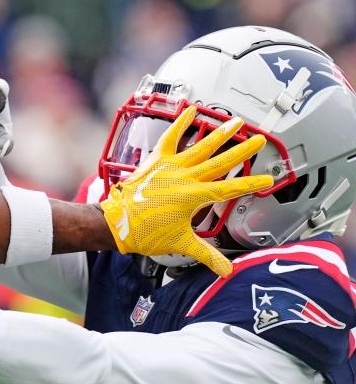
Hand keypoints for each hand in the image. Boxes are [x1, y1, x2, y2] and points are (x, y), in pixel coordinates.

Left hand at [100, 107, 273, 276]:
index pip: (231, 189)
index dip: (251, 184)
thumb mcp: (181, 244)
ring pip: (200, 146)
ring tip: (235, 123)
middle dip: (242, 151)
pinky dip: (180, 124)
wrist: (116, 223)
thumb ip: (207, 256)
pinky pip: (170, 138)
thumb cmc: (146, 233)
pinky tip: (192, 111)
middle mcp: (185, 178)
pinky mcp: (155, 160)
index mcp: (195, 197)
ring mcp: (170, 167)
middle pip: (220, 162)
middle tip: (259, 140)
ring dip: (219, 134)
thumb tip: (227, 272)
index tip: (268, 179)